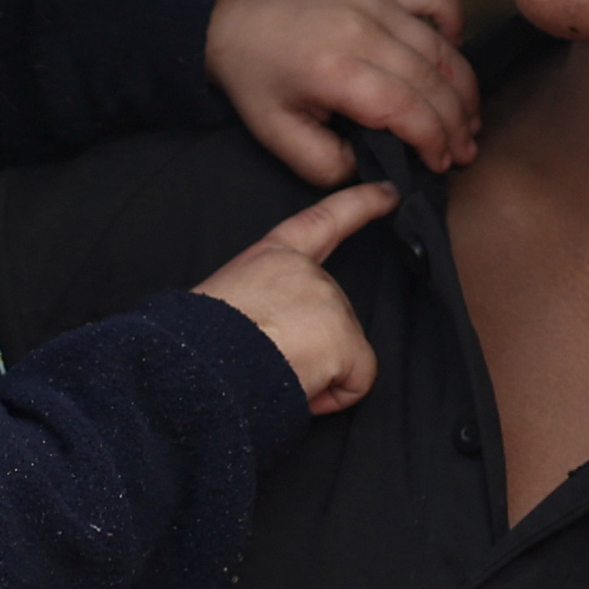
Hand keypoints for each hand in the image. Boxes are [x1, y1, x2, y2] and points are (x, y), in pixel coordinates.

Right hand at [193, 182, 393, 413]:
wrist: (200, 367)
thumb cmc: (200, 344)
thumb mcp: (229, 299)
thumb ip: (268, 299)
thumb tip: (283, 336)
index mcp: (272, 257)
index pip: (322, 221)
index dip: (359, 204)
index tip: (389, 192)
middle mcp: (306, 270)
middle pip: (334, 313)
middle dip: (312, 345)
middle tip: (267, 358)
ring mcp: (329, 301)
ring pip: (342, 352)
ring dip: (315, 372)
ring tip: (274, 373)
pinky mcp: (344, 338)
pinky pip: (356, 381)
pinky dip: (331, 396)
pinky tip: (299, 390)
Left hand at [205, 0, 478, 182]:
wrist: (233, 17)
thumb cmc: (257, 80)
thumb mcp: (278, 137)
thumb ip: (328, 166)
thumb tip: (377, 174)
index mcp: (336, 71)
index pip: (407, 109)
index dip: (433, 140)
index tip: (441, 163)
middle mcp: (362, 30)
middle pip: (433, 80)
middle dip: (456, 123)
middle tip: (465, 150)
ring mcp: (375, 0)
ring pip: (441, 46)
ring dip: (463, 86)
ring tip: (468, 117)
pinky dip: (454, 20)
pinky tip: (452, 52)